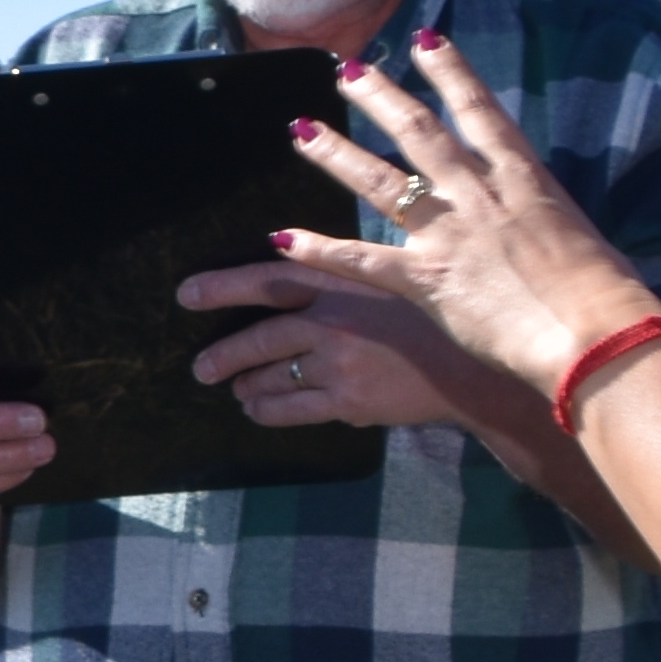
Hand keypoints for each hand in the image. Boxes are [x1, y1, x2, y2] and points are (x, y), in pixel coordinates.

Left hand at [171, 259, 481, 431]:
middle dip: (222, 354)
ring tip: (233, 388)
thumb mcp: (387, 277)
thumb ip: (338, 270)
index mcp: (342, 281)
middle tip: (200, 368)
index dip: (223, 285)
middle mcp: (332, 321)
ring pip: (269, 377)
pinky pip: (291, 409)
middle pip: (259, 337)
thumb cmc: (432, 317)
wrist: (474, 369)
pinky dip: (266, 410)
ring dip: (244, 384)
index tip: (186, 294)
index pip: (268, 280)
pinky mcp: (347, 402)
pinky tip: (257, 410)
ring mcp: (337, 364)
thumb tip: (282, 251)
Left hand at [263, 32, 660, 401]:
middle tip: (349, 71)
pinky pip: (360, 260)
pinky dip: (318, 250)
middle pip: (419, 132)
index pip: (480, 110)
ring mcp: (449, 234)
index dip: (450, 71)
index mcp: (525, 179)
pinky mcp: (427, 281)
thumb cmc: (607, 297)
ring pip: (380, 181)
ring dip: (336, 153)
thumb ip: (548, 228)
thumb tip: (544, 234)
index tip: (425, 39)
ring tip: (300, 129)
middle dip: (380, 98)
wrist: (596, 333)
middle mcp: (480, 196)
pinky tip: (283, 238)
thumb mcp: (582, 241)